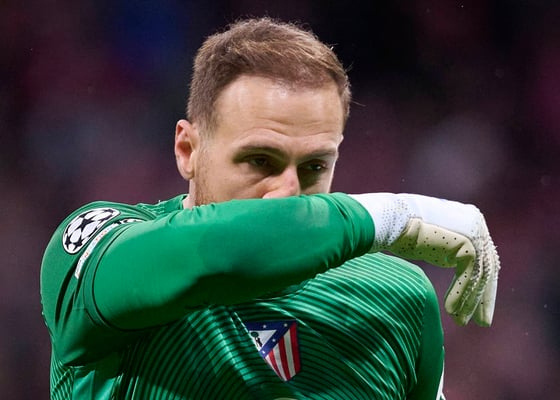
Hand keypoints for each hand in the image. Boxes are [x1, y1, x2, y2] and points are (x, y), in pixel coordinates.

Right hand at [350, 193, 499, 326]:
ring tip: (461, 321)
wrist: (392, 221)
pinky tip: (450, 310)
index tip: (476, 308)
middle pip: (487, 268)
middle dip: (482, 298)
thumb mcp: (434, 243)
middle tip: (482, 323)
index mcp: (472, 220)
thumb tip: (454, 265)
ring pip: (479, 275)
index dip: (481, 286)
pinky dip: (460, 294)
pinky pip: (469, 275)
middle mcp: (478, 223)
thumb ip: (449, 251)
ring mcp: (475, 232)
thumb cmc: (402, 231)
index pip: (484, 258)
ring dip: (470, 302)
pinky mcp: (467, 243)